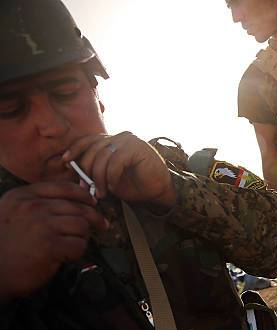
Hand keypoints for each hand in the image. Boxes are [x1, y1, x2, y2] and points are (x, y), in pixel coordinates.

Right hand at [0, 182, 107, 301]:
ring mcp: (41, 225)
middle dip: (94, 217)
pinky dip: (77, 252)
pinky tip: (67, 256)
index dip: (84, 195)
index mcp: (22, 196)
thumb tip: (77, 198)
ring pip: (81, 225)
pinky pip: (79, 245)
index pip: (64, 188)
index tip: (93, 202)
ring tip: (74, 245)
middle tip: (102, 226)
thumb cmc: (4, 246)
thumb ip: (37, 202)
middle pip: (78, 207)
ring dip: (83, 237)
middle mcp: (32, 207)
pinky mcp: (50, 246)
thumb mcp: (12, 213)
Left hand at [62, 132, 176, 206]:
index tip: (65, 163)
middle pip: (92, 149)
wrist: (158, 191)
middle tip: (88, 188)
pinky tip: (113, 187)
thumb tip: (72, 170)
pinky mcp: (137, 148)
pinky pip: (115, 162)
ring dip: (99, 178)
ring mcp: (129, 141)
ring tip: (101, 192)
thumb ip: (93, 170)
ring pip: (102, 156)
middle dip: (86, 171)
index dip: (75, 149)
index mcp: (112, 141)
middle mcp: (120, 137)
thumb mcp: (108, 177)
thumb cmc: (134, 185)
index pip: (88, 139)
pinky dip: (111, 177)